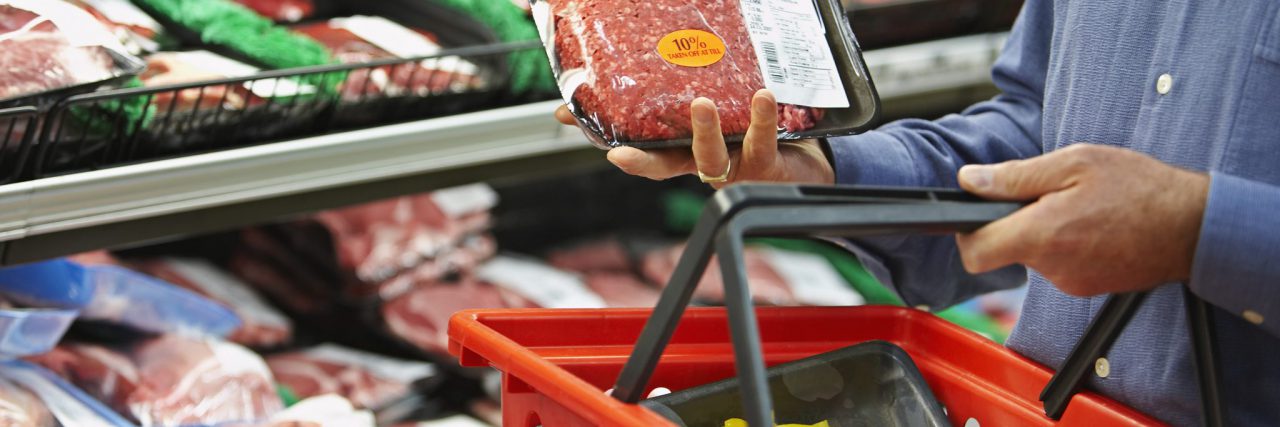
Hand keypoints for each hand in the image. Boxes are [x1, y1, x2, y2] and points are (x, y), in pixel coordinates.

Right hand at [555, 90, 833, 187]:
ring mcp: (731, 166)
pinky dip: (761, 120)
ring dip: (704, 131)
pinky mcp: (766, 162)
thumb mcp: (715, 108)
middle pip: (663, 163)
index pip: (633, 144)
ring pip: (709, 156)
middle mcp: (699, 161)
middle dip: (641, 159)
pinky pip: (761, 142)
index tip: (568, 117)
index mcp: (680, 148)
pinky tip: (762, 96)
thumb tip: (645, 48)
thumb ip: (680, 87)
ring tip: (703, 104)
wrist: (802, 162)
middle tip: (619, 153)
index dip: (599, 134)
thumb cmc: (750, 130)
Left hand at [955, 144, 1209, 295]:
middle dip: (1014, 220)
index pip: (974, 252)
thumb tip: (970, 181)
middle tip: (1048, 193)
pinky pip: (1058, 262)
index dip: (968, 231)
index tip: (980, 211)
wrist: (1193, 226)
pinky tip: (1093, 223)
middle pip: (1004, 247)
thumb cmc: (1139, 189)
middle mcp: (1051, 267)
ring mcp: (1069, 282)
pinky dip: (1066, 242)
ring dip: (1044, 228)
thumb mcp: (1075, 163)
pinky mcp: (1085, 286)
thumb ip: (1016, 176)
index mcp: (1042, 235)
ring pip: (1032, 253)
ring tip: (1080, 205)